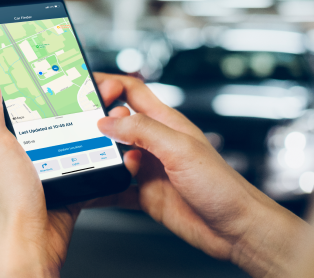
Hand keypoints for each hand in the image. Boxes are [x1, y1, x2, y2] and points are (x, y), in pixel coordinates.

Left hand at [0, 69, 137, 276]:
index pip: (22, 96)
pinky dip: (100, 148)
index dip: (37, 78)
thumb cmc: (8, 199)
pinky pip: (89, 156)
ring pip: (75, 131)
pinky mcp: (70, 176)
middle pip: (55, 111)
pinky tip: (109, 137)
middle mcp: (28, 146)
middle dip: (74, 96)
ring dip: (91, 120)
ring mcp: (51, 162)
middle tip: (93, 84)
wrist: (32, 241)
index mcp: (6, 135)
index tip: (54, 61)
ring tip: (106, 107)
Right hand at [94, 73, 308, 277]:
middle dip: (97, 122)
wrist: (234, 229)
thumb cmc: (221, 186)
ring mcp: (149, 169)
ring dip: (99, 156)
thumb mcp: (180, 149)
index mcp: (166, 123)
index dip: (109, 85)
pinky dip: (101, 188)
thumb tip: (108, 121)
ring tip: (90, 161)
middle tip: (80, 129)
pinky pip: (116, 187)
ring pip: (113, 154)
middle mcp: (155, 143)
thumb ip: (143, 131)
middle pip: (117, 122)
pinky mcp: (146, 194)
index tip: (90, 92)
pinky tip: (92, 189)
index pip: (132, 91)